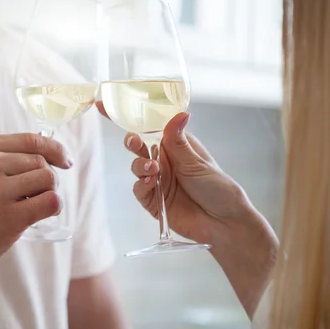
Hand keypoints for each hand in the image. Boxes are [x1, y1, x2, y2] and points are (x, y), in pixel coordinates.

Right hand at [0, 133, 71, 285]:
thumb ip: (4, 159)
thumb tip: (51, 153)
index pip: (31, 139)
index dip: (54, 149)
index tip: (64, 161)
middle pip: (41, 161)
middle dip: (45, 179)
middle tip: (31, 196)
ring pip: (48, 179)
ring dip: (47, 193)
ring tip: (28, 206)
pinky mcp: (9, 217)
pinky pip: (51, 202)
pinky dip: (52, 208)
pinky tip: (37, 216)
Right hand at [96, 101, 264, 245]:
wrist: (225, 223)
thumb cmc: (219, 189)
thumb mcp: (198, 162)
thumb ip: (179, 141)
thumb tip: (179, 114)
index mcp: (175, 145)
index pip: (149, 127)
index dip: (127, 117)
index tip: (104, 104)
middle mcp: (164, 161)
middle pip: (138, 145)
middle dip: (132, 141)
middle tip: (135, 142)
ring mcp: (157, 180)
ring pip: (136, 167)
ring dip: (140, 165)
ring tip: (153, 169)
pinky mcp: (153, 201)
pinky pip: (139, 189)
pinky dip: (142, 185)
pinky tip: (152, 183)